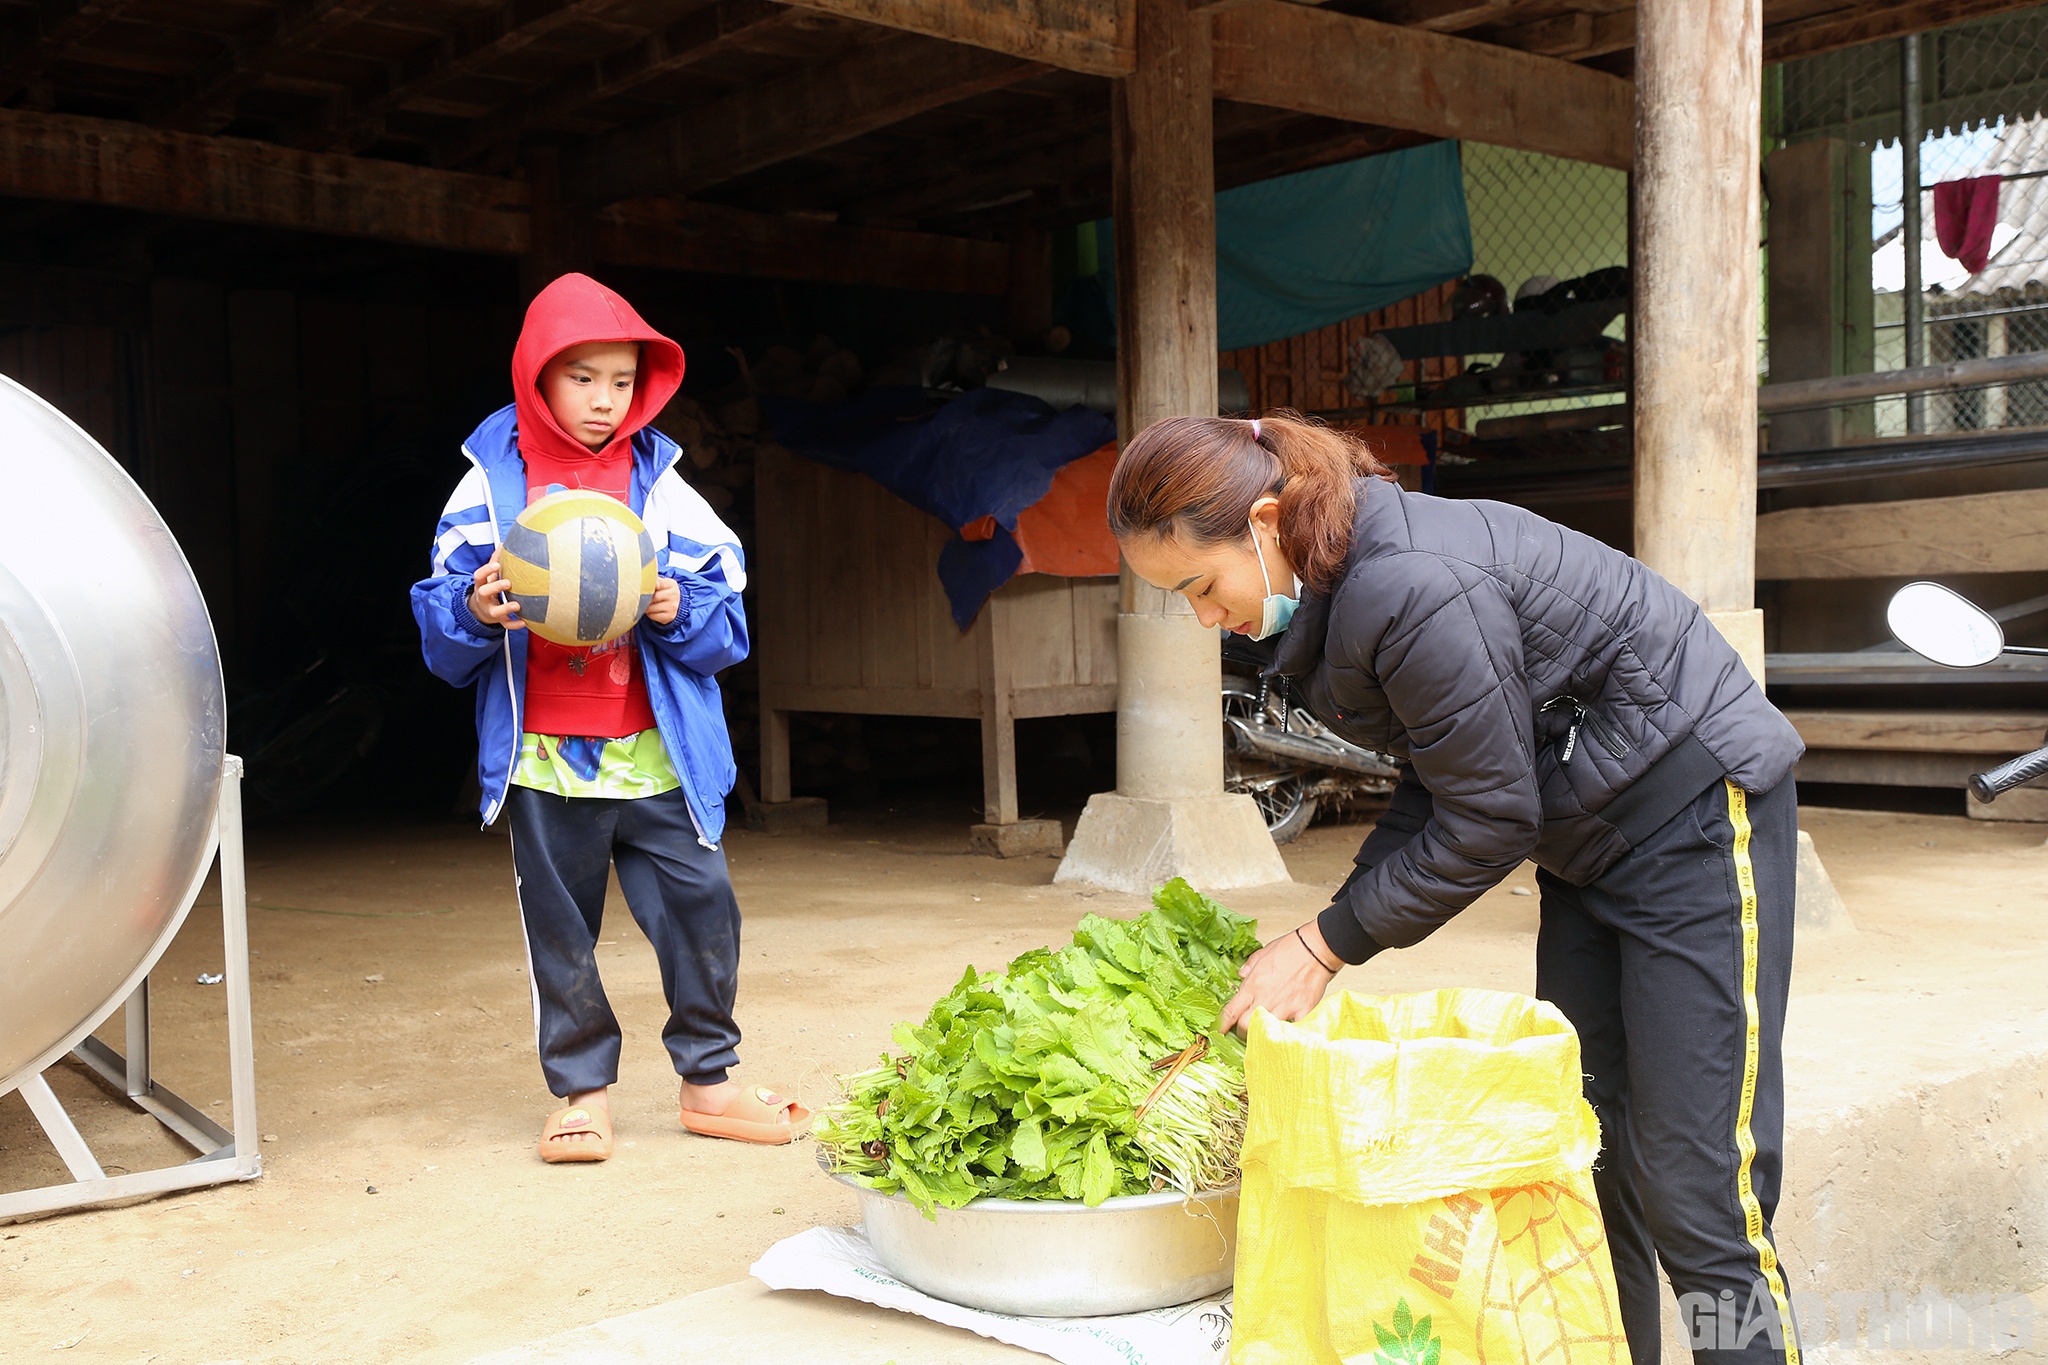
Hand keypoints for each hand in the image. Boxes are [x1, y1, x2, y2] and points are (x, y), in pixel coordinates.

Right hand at [468, 556, 523, 629]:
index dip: (487, 570)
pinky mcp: (498, 620)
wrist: (479, 610)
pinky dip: (514, 624)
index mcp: (481, 584)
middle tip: (508, 582)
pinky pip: (505, 625)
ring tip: (517, 605)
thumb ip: (495, 561)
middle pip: (484, 592)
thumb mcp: (488, 576)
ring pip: (495, 611)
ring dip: (505, 608)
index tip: (497, 565)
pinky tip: (524, 622)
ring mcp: (490, 610)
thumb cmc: (488, 588)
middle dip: (495, 587)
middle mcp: (484, 598)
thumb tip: (503, 543)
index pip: (479, 576)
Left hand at [646, 576, 680, 625]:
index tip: (644, 587)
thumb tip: (646, 579)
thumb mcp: (661, 583)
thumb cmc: (664, 592)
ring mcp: (673, 606)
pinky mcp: (670, 616)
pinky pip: (653, 615)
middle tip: (642, 598)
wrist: (675, 603)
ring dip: (646, 607)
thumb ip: (654, 580)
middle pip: (653, 597)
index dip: (650, 586)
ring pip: (651, 608)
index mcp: (671, 584)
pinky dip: (650, 614)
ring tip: (648, 604)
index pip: (658, 583)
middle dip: (645, 598)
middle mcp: (674, 595)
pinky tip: (652, 610)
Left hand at [1219, 921, 1339, 1035]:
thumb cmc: (1292, 947)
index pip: (1231, 1010)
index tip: (1218, 1032)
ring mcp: (1284, 1006)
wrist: (1317, 948)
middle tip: (1245, 1029)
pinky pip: (1292, 1030)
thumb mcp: (1263, 953)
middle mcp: (1266, 998)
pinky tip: (1286, 1033)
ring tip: (1264, 1032)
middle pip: (1244, 1026)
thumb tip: (1241, 975)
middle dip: (1241, 1031)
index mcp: (1254, 984)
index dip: (1222, 1024)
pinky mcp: (1302, 1011)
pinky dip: (1288, 1033)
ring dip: (1262, 1033)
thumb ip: (1250, 966)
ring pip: (1265, 1031)